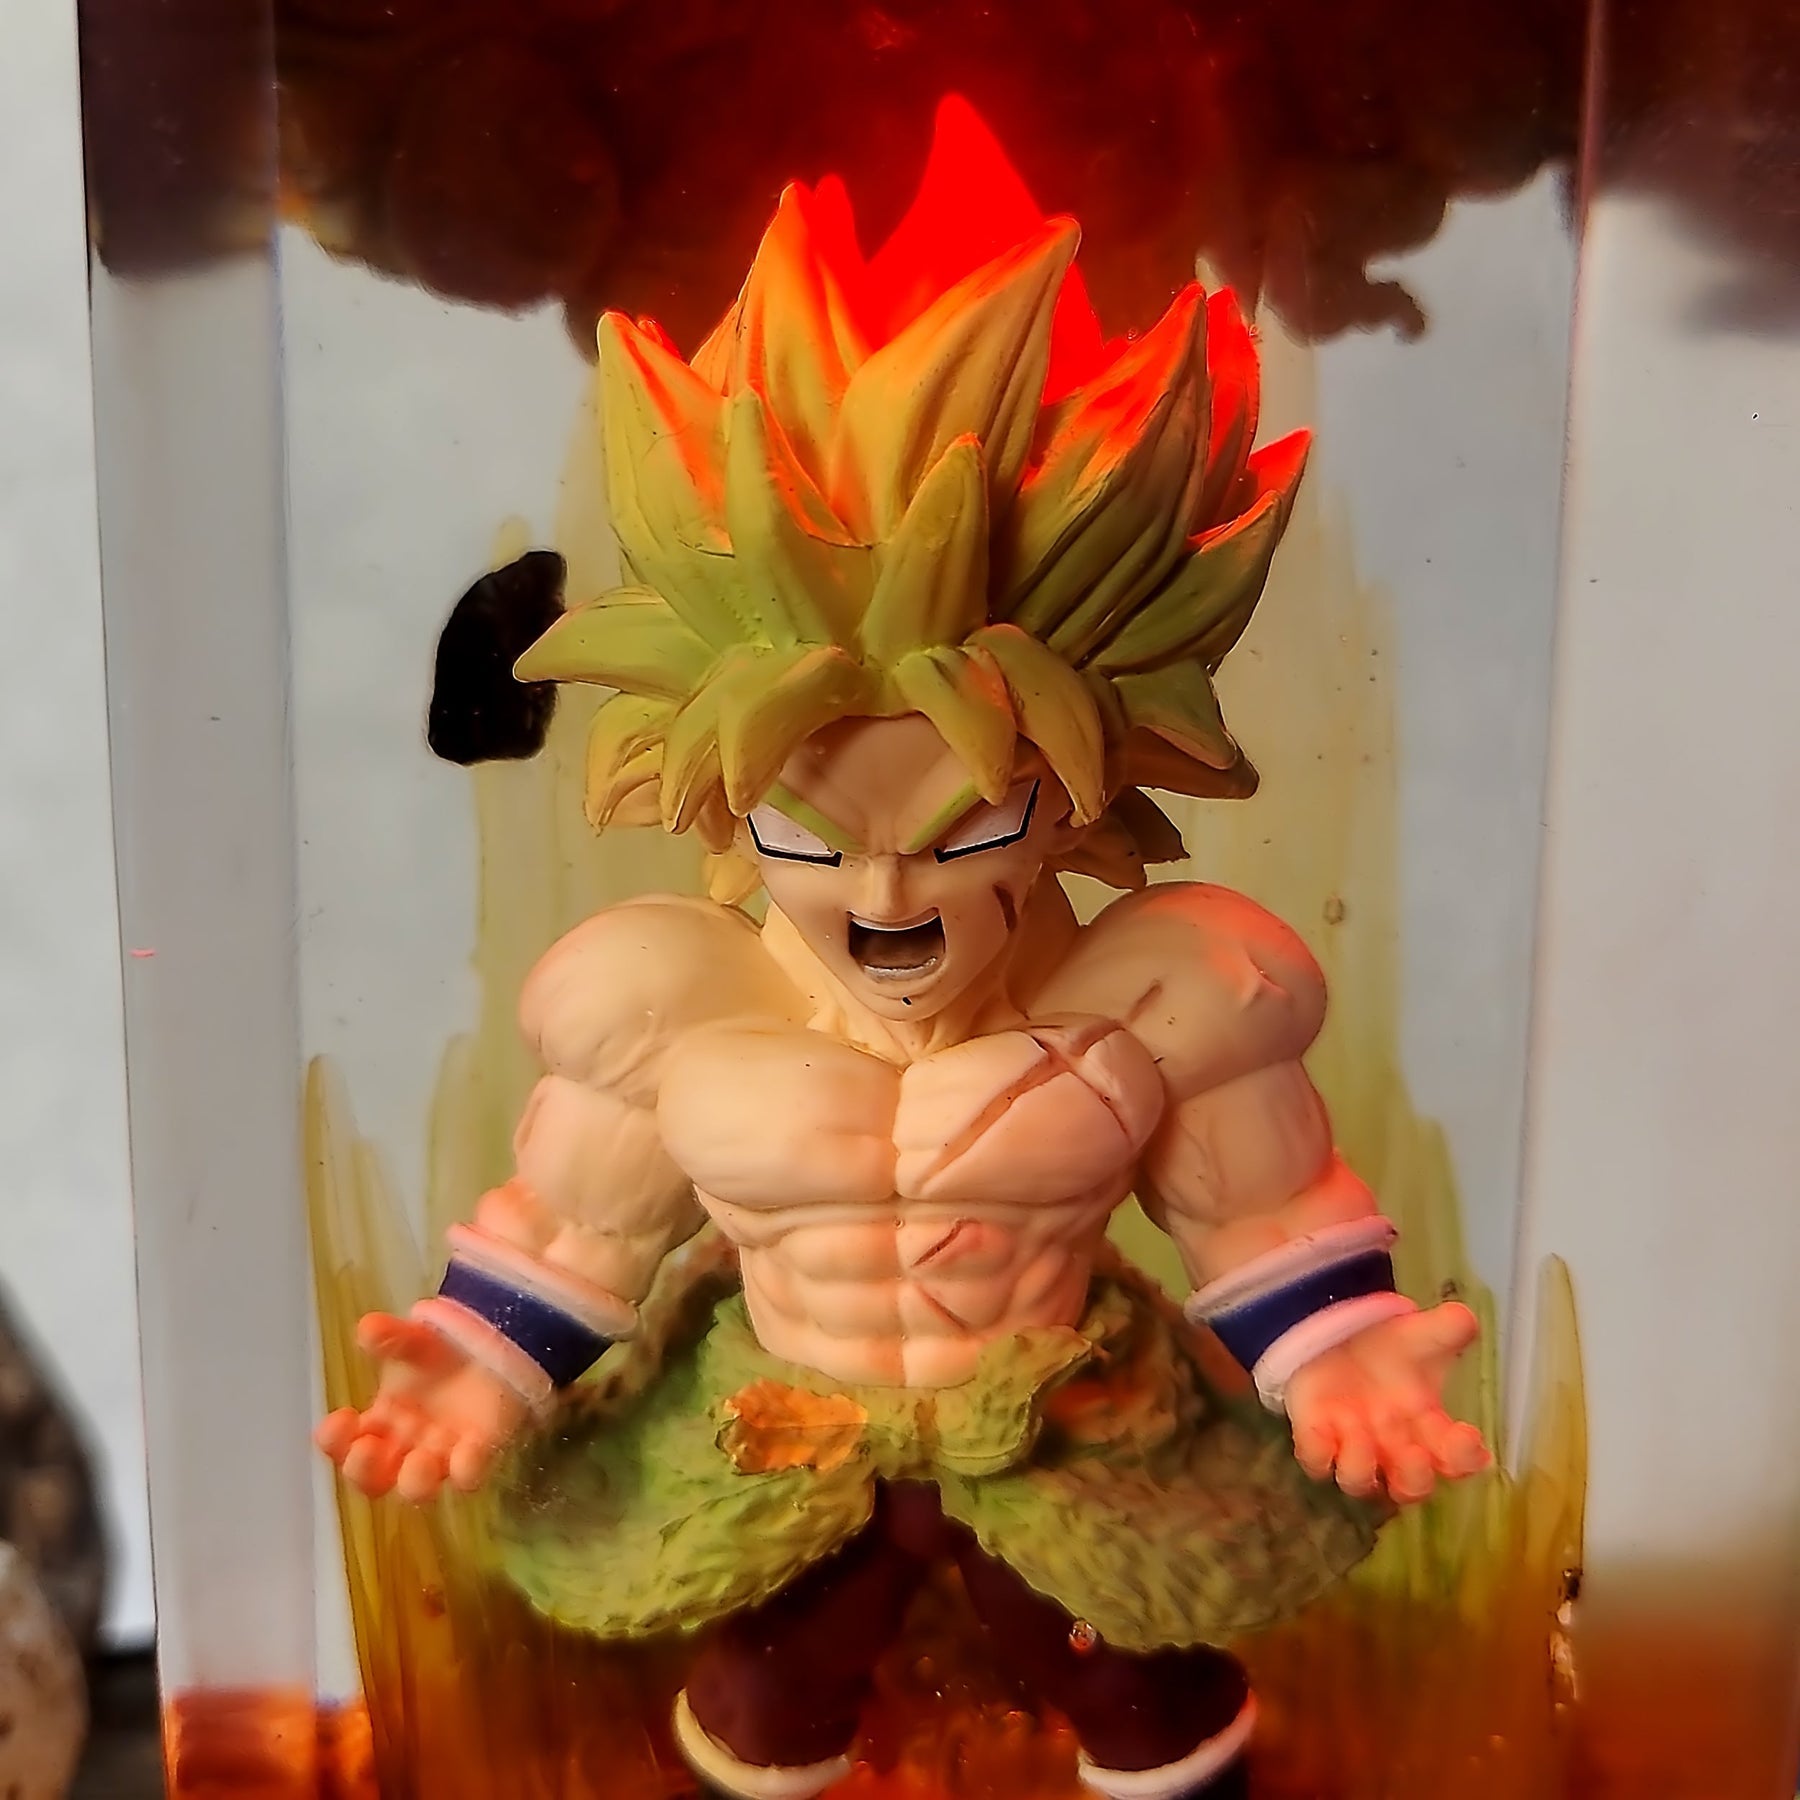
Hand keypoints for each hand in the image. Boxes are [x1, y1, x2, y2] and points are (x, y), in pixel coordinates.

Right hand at [315, 1312, 530, 1503]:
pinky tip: (467, 1452)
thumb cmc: (441, 1355)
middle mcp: (403, 1448)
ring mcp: (440, 1457)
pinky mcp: (478, 1454)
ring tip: (419, 1459)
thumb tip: (368, 1328)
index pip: (343, 1444)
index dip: (335, 1441)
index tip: (341, 1418)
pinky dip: (466, 1468)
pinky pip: (469, 1474)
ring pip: (417, 1488)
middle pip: (373, 1479)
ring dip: (413, 1481)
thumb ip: (392, 1336)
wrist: (491, 1348)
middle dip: (364, 1470)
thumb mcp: (413, 1341)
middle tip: (367, 1448)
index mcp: (378, 1423)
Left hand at [1285, 1302, 1489, 1505]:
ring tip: (1360, 1433)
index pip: (1456, 1459)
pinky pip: (1315, 1463)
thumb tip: (1465, 1316)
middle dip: (1415, 1480)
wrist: (1338, 1334)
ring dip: (1362, 1466)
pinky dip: (1318, 1455)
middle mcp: (1393, 1448)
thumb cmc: (1388, 1346)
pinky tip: (1322, 1431)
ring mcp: (1352, 1447)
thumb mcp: (1420, 1334)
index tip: (1469, 1438)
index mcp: (1428, 1428)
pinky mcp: (1315, 1438)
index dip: (1464, 1458)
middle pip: (1411, 1487)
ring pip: (1359, 1483)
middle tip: (1416, 1455)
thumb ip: (1446, 1328)